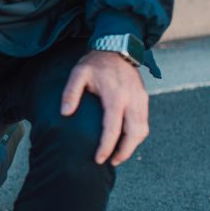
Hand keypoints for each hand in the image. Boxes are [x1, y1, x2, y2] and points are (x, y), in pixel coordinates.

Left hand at [60, 50, 149, 165]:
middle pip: (134, 133)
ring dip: (132, 145)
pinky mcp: (144, 99)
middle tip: (112, 162)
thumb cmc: (94, 63)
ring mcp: (141, 99)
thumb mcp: (78, 73)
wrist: (117, 48)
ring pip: (142, 130)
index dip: (106, 147)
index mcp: (115, 95)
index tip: (98, 159)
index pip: (112, 128)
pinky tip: (125, 141)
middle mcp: (132, 99)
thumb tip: (65, 113)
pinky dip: (136, 135)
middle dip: (124, 151)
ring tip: (118, 155)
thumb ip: (70, 93)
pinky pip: (144, 122)